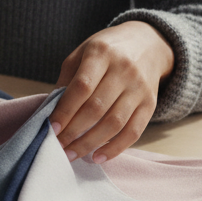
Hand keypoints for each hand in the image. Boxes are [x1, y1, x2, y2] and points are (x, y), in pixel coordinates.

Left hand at [49, 21, 174, 162]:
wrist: (147, 43)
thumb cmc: (106, 50)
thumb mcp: (82, 53)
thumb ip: (67, 79)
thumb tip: (51, 112)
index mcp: (101, 53)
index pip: (81, 87)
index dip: (65, 111)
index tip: (51, 129)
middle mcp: (123, 69)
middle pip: (97, 108)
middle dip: (74, 132)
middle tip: (57, 147)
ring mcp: (139, 87)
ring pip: (114, 123)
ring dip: (90, 143)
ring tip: (72, 155)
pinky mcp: (151, 103)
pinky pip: (133, 131)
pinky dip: (115, 148)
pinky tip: (97, 157)